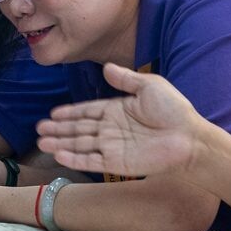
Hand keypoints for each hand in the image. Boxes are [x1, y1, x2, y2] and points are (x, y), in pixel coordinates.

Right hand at [36, 63, 204, 176]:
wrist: (191, 140)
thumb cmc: (174, 111)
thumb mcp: (150, 86)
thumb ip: (126, 79)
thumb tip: (105, 68)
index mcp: (116, 111)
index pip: (86, 112)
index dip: (69, 112)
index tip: (52, 114)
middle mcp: (111, 130)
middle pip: (78, 129)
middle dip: (58, 129)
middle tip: (39, 129)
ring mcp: (112, 147)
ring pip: (80, 145)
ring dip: (61, 143)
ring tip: (41, 142)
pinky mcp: (117, 163)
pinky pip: (91, 160)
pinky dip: (74, 158)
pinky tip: (59, 155)